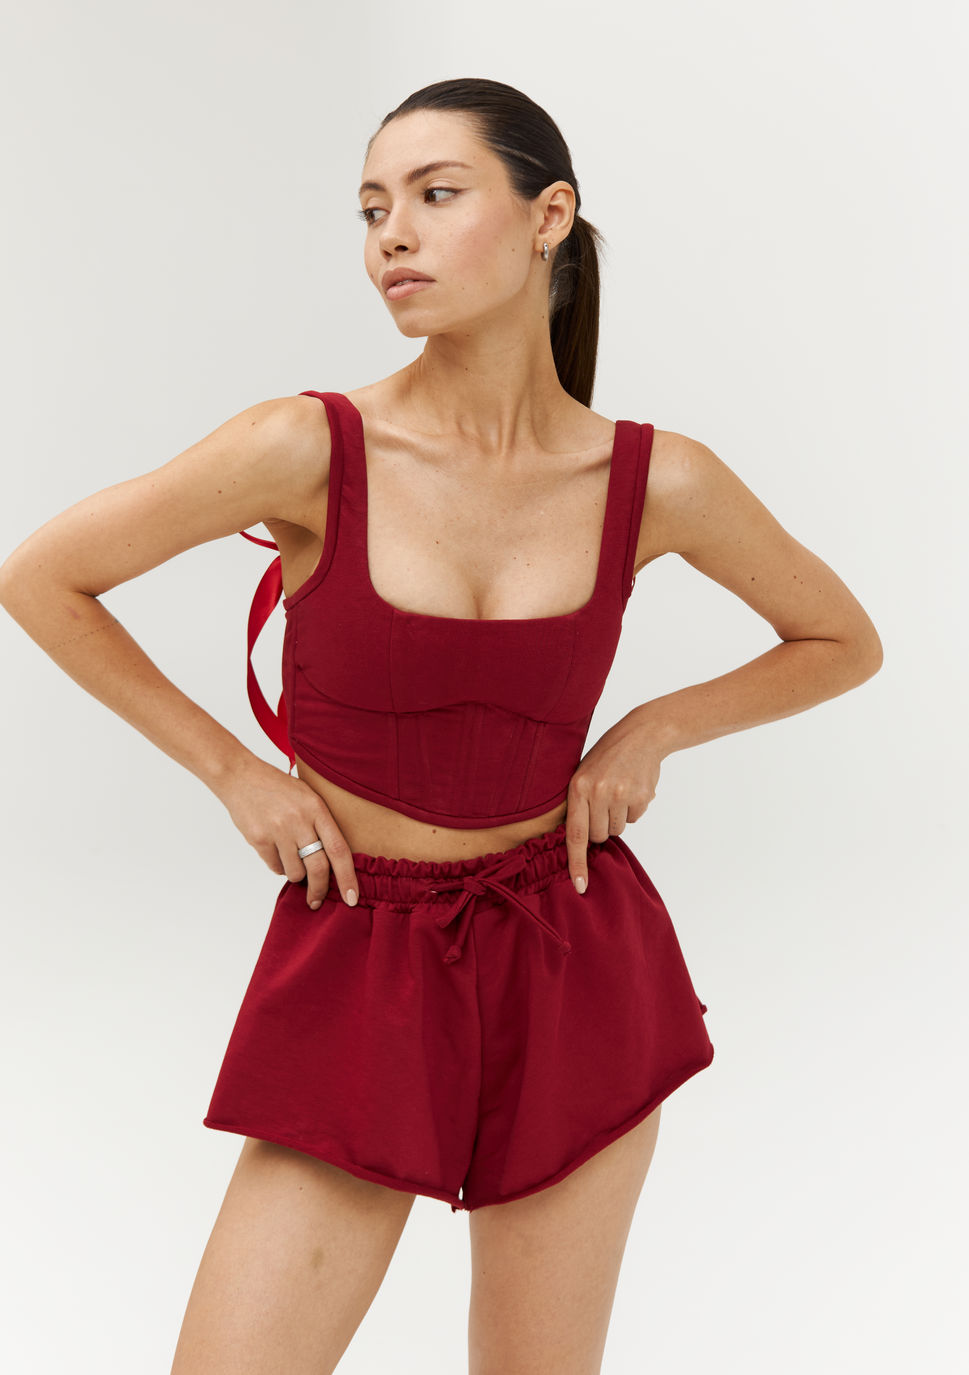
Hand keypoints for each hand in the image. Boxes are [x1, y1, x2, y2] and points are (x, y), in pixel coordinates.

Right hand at [212, 755, 359, 909]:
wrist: (241, 776)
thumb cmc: (278, 788)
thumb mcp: (307, 797)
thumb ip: (320, 825)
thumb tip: (332, 863)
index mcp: (317, 808)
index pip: (339, 850)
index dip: (348, 878)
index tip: (352, 898)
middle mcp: (300, 820)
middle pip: (318, 868)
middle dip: (320, 890)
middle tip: (316, 902)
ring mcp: (278, 830)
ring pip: (295, 872)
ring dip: (296, 875)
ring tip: (291, 859)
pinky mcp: (259, 839)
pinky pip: (275, 867)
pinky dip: (279, 866)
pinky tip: (276, 851)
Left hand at [564, 711, 665, 893]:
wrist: (642, 734)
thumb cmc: (608, 756)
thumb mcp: (583, 773)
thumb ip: (578, 804)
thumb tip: (579, 842)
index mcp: (578, 788)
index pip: (575, 834)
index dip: (577, 863)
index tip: (580, 886)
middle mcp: (598, 793)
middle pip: (600, 836)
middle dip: (602, 827)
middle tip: (605, 803)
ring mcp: (620, 795)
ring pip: (618, 829)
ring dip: (619, 817)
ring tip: (618, 791)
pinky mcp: (641, 796)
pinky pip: (635, 818)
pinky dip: (634, 809)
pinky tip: (632, 788)